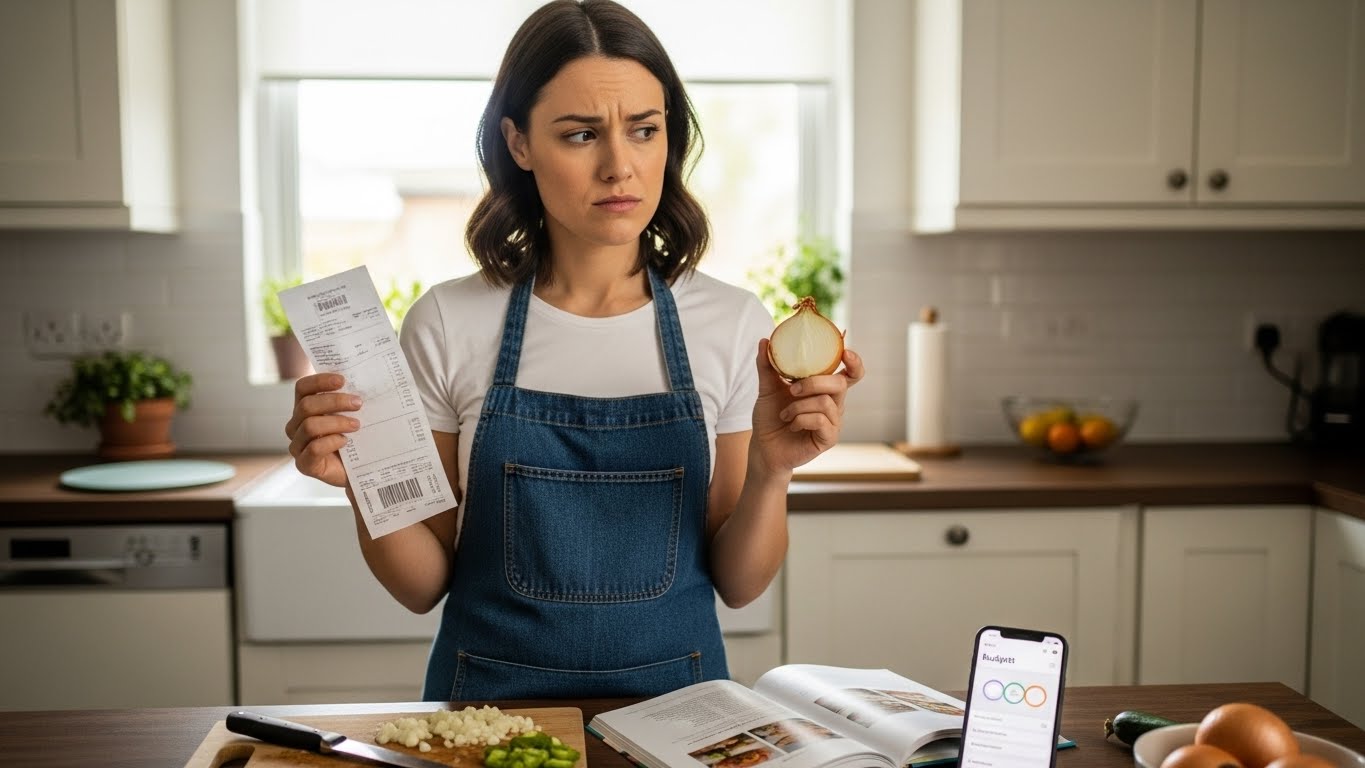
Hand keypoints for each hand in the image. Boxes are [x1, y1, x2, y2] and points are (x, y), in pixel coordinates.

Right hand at [284, 373, 360, 487]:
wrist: (361, 471)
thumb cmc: (357, 439)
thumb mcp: (353, 415)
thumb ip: (350, 399)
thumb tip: (364, 379)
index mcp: (305, 409)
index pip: (302, 388)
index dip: (319, 381)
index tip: (342, 380)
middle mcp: (296, 425)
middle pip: (307, 405)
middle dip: (335, 401)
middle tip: (358, 403)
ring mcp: (298, 446)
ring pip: (310, 426)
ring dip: (337, 422)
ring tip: (356, 425)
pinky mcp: (305, 464)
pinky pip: (314, 449)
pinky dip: (332, 442)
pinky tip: (346, 442)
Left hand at [750, 338, 864, 475]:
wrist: (763, 447)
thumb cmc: (770, 418)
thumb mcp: (767, 388)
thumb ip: (767, 365)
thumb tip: (765, 340)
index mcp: (825, 389)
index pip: (851, 374)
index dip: (855, 363)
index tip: (845, 352)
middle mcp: (834, 404)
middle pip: (840, 383)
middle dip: (814, 382)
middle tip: (792, 389)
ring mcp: (834, 422)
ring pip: (825, 402)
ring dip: (798, 406)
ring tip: (784, 415)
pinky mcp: (829, 438)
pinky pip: (821, 420)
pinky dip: (800, 420)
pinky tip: (791, 426)